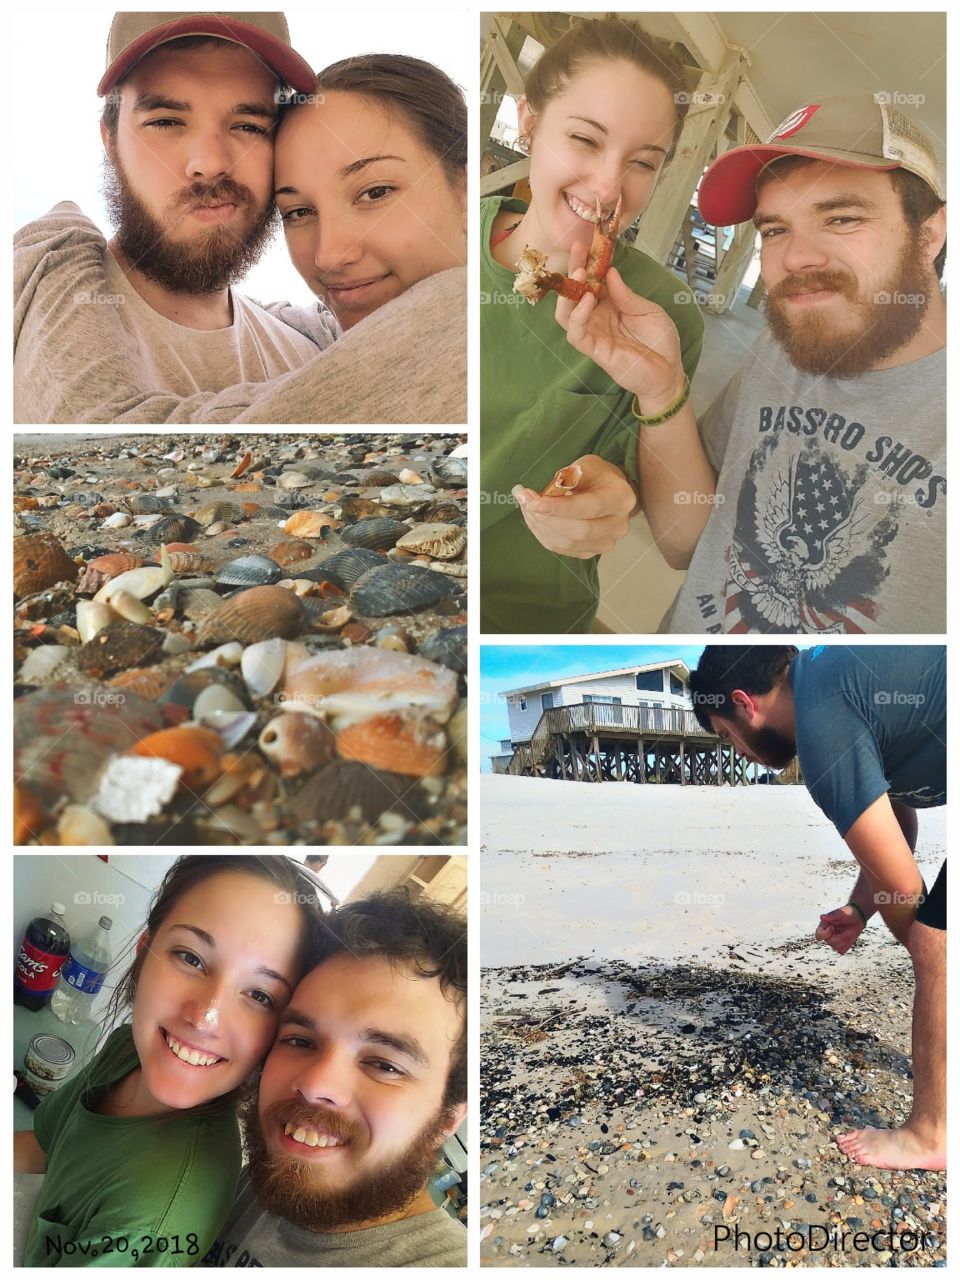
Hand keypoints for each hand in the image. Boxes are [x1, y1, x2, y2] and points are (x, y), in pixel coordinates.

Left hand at [512, 455, 636, 559]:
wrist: (609, 493)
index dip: (560, 508)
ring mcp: (606, 543)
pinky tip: (535, 518)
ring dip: (540, 526)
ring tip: (526, 506)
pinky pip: (562, 549)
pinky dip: (543, 534)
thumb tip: (550, 491)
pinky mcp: (591, 552)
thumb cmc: (597, 477)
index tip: (534, 502)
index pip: (589, 508)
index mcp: (621, 498)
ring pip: (567, 543)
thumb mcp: (587, 465)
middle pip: (579, 531)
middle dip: (546, 518)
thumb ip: (570, 476)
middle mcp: (618, 525)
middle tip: (524, 500)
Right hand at [555, 243, 685, 410]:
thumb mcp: (647, 310)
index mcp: (609, 304)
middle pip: (574, 293)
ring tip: (581, 275)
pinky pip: (576, 333)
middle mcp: (597, 317)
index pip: (591, 281)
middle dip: (573, 271)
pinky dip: (577, 316)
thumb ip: (626, 295)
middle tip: (577, 251)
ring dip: (569, 293)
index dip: (586, 263)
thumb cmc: (660, 341)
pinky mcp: (594, 350)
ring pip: (566, 313)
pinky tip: (587, 301)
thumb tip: (609, 272)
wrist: (668, 371)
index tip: (584, 243)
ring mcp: (593, 333)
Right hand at [815, 905, 865, 954]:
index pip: (819, 935)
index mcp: (824, 926)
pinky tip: (850, 937)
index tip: (833, 927)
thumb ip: (831, 916)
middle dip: (841, 937)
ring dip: (845, 940)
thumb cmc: (848, 913)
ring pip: (836, 947)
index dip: (826, 933)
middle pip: (830, 942)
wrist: (858, 917)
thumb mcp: (841, 913)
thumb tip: (822, 917)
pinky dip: (847, 944)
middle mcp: (828, 934)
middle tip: (848, 930)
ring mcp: (835, 940)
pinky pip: (842, 950)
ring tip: (850, 932)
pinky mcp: (841, 945)